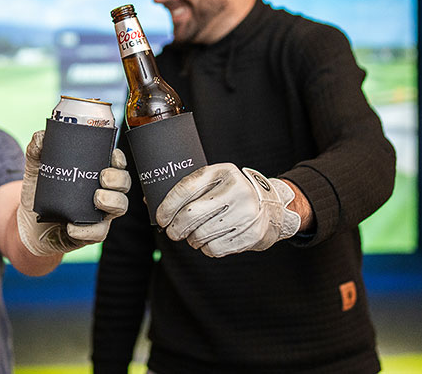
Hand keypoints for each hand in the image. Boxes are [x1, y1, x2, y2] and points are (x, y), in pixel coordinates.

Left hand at [17, 130, 130, 256]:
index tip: (114, 156)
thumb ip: (37, 150)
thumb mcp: (37, 168)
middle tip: (103, 177)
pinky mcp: (90, 233)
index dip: (120, 160)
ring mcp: (99, 213)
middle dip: (119, 179)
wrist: (28, 222)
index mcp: (95, 173)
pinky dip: (87, 230)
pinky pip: (98, 232)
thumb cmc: (40, 191)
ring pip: (120, 207)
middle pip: (124, 185)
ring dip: (112, 202)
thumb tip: (41, 136)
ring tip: (97, 198)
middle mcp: (104, 192)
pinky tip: (73, 226)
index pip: (117, 164)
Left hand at [156, 163, 300, 256]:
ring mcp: (246, 213)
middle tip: (172, 232)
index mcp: (222, 172)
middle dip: (175, 228)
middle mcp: (236, 190)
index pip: (186, 187)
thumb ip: (189, 188)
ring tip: (193, 236)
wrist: (270, 206)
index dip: (167, 206)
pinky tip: (208, 242)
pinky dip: (206, 249)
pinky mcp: (251, 234)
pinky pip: (215, 249)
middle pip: (190, 214)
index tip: (160, 217)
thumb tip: (150, 202)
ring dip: (191, 239)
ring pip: (201, 235)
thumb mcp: (214, 181)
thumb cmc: (231, 193)